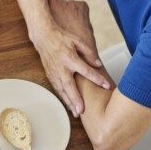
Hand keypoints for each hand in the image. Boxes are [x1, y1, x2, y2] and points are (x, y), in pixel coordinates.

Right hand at [30, 0, 109, 116]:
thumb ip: (89, 53)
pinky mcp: (50, 75)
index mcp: (70, 58)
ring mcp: (54, 72)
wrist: (43, 36)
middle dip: (75, 99)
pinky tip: (69, 105)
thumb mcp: (77, 42)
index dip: (97, 78)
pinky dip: (63, 97)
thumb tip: (99, 65)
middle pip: (69, 86)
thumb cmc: (62, 38)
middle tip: (82, 111)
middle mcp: (61, 67)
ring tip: (76, 113)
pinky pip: (57, 88)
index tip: (107, 86)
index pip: (86, 70)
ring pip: (62, 90)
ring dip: (69, 102)